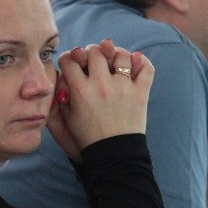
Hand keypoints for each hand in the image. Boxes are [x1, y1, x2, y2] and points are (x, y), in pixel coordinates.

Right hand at [47, 39, 152, 160]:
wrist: (114, 155)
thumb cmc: (88, 139)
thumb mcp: (66, 120)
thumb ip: (61, 95)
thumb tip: (63, 73)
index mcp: (80, 91)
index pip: (70, 59)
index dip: (68, 59)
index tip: (72, 64)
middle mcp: (102, 85)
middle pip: (95, 51)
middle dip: (90, 53)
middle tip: (92, 61)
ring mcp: (123, 88)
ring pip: (121, 54)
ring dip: (115, 54)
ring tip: (113, 61)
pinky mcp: (141, 93)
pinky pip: (146, 67)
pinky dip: (142, 61)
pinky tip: (134, 63)